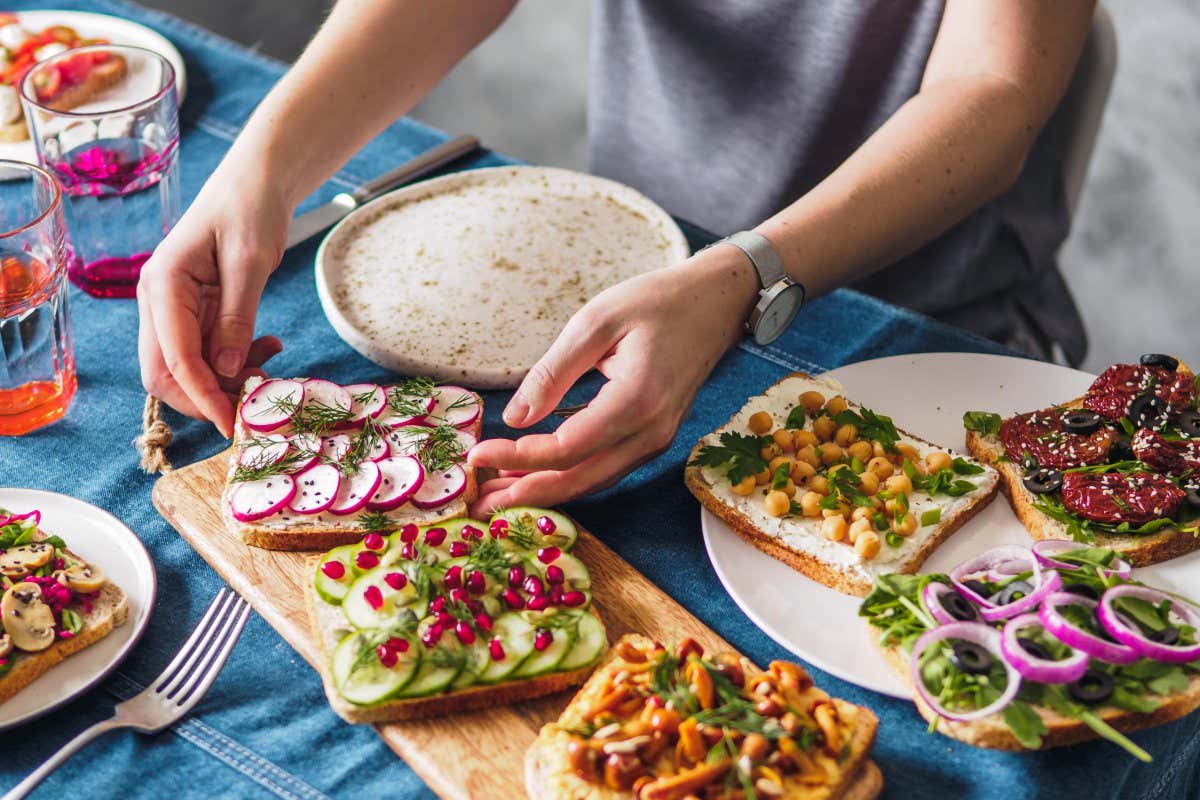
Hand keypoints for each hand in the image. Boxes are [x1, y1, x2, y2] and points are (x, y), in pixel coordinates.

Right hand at [137, 169, 291, 436]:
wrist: (255, 184)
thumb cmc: (250, 209)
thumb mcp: (250, 262)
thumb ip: (237, 317)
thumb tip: (227, 371)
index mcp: (162, 285)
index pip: (174, 359)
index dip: (203, 396)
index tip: (233, 423)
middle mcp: (158, 302)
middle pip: (166, 374)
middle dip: (207, 397)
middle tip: (254, 400)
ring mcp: (173, 309)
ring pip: (188, 369)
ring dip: (227, 379)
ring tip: (270, 359)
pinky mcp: (194, 313)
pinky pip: (207, 353)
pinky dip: (235, 361)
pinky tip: (268, 347)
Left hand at [468, 245, 758, 512]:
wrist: (716, 302)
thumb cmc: (657, 302)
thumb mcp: (596, 322)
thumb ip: (553, 373)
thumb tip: (514, 417)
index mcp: (636, 402)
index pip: (565, 449)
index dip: (517, 458)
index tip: (476, 455)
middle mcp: (651, 433)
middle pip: (578, 480)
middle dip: (524, 493)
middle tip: (476, 503)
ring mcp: (656, 441)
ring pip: (592, 481)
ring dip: (544, 490)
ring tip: (496, 494)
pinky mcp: (654, 439)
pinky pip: (605, 469)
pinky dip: (568, 476)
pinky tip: (536, 474)